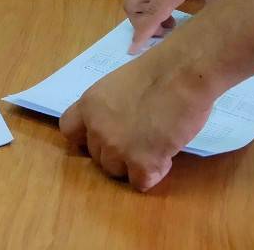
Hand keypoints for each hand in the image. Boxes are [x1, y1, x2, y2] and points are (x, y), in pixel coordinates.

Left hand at [59, 42, 214, 190]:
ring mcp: (118, 149)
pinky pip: (141, 182)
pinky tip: (166, 155)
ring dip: (134, 164)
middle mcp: (98, 129)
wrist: (182, 73)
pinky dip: (154, 173)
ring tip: (155, 144)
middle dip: (116, 151)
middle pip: (97, 156)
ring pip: (117, 172)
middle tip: (140, 137)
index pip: (70, 131)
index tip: (103, 135)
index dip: (87, 136)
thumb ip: (110, 107)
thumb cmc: (159, 70)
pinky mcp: (142, 164)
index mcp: (89, 105)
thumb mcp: (120, 84)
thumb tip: (117, 123)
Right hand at [124, 0, 238, 52]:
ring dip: (147, 14)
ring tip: (171, 19)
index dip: (142, 34)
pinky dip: (150, 2)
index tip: (133, 50)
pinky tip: (173, 2)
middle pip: (133, 7)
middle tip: (164, 32)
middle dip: (140, 25)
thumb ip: (214, 10)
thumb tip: (208, 31)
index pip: (152, 14)